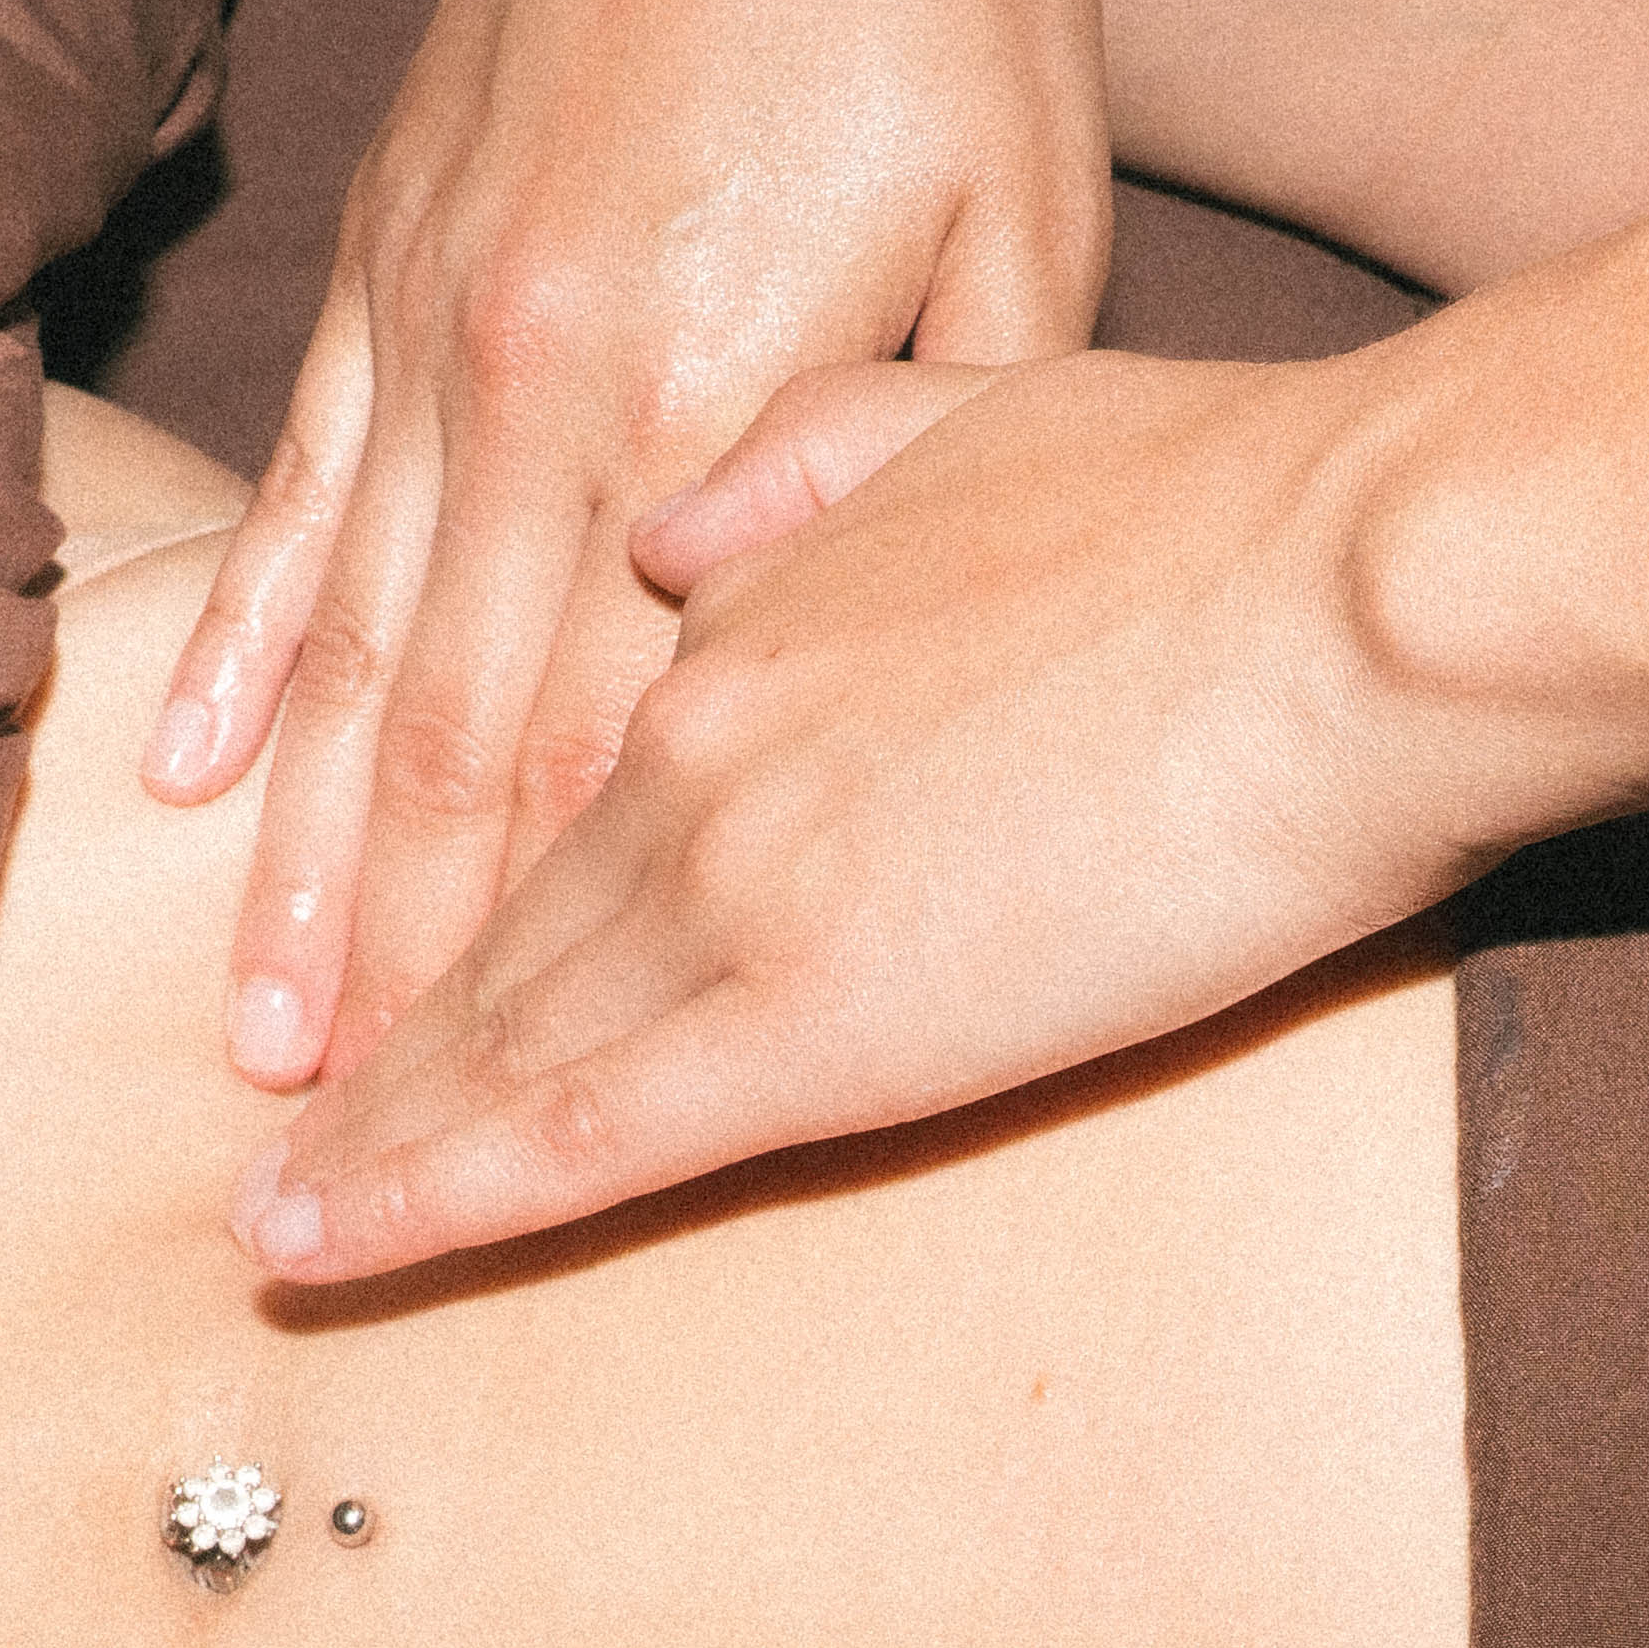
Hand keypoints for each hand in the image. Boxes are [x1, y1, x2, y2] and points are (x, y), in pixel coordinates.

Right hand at [163, 0, 1110, 1093]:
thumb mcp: (1006, 234)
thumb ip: (902, 469)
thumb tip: (822, 665)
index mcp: (687, 397)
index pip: (593, 752)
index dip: (534, 961)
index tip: (485, 1120)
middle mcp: (526, 380)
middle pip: (448, 745)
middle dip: (392, 971)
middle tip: (328, 1153)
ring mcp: (436, 315)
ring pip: (354, 651)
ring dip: (304, 855)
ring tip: (259, 1030)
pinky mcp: (395, 246)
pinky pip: (299, 491)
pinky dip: (246, 643)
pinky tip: (191, 774)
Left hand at [227, 337, 1537, 1281]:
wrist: (1366, 578)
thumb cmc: (1250, 498)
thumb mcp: (993, 402)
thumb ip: (825, 461)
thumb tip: (682, 522)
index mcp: (752, 603)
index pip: (577, 776)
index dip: (482, 876)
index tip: (408, 949)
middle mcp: (699, 731)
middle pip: (509, 921)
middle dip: (392, 1035)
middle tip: (287, 1135)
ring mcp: (736, 876)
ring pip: (505, 1034)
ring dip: (380, 1136)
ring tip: (281, 1223)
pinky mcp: (805, 1017)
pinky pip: (569, 1130)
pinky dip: (423, 1193)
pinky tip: (317, 1245)